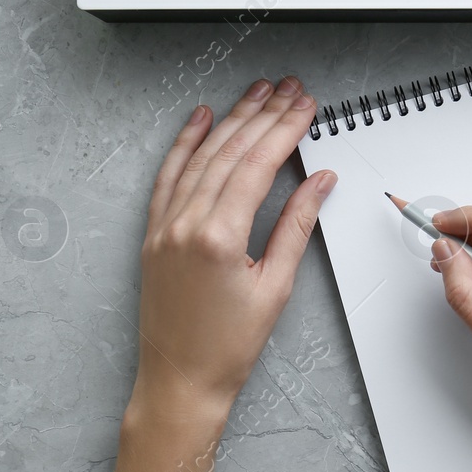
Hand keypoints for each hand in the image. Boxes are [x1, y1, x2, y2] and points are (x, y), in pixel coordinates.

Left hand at [132, 76, 335, 425]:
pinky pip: (168, 177)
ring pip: (201, 157)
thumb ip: (296, 226)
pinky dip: (184, 144)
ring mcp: (164, 227)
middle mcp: (185, 225)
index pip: (257, 165)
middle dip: (263, 115)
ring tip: (255, 93)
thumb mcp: (275, 287)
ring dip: (230, 120)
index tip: (305, 106)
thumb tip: (318, 182)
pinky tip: (200, 120)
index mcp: (217, 237)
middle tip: (288, 88)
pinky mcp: (153, 234)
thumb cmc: (226, 347)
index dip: (284, 130)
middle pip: (230, 152)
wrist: (179, 383)